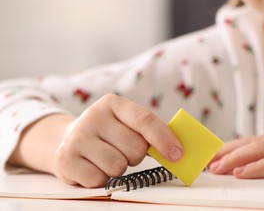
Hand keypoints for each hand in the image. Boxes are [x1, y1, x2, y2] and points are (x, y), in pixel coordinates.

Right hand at [10, 94, 182, 187]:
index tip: (177, 154)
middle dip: (136, 156)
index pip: (145, 120)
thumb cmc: (107, 133)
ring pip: (117, 165)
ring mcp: (77, 137)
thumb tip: (177, 151)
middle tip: (125, 152)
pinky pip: (99, 180)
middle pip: (134, 148)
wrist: (65, 139)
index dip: (164, 138)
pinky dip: (102, 179)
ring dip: (118, 168)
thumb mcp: (125, 123)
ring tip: (107, 158)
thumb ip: (148, 131)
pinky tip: (93, 166)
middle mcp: (93, 116)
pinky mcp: (66, 159)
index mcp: (113, 103)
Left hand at [209, 118, 263, 178]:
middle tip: (206, 159)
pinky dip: (254, 167)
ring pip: (257, 151)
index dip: (236, 147)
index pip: (258, 142)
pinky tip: (239, 173)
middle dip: (226, 151)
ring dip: (232, 159)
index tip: (219, 154)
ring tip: (213, 167)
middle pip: (251, 143)